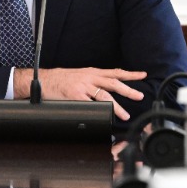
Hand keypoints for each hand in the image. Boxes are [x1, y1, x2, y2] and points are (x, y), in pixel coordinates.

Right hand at [22, 67, 145, 120]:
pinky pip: (90, 103)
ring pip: (104, 96)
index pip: (114, 72)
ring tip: (124, 115)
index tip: (142, 75)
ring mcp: (83, 86)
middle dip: (128, 90)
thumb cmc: (61, 79)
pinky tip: (105, 115)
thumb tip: (108, 88)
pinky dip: (99, 110)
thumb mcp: (80, 75)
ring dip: (116, 106)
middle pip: (113, 83)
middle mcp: (89, 77)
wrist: (44, 79)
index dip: (129, 74)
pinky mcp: (75, 95)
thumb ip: (94, 81)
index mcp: (92, 72)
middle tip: (139, 97)